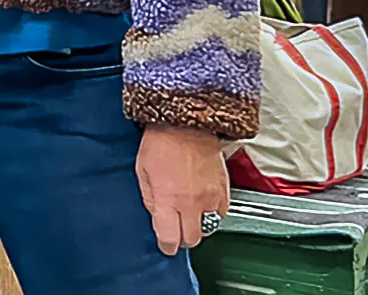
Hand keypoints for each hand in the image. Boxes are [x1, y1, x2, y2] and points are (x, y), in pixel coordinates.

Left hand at [135, 124, 228, 255]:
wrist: (186, 122)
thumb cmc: (161, 142)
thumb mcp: (143, 172)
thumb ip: (151, 200)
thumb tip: (158, 218)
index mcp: (168, 199)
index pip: (170, 239)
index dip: (166, 245)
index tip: (165, 244)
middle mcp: (191, 202)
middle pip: (192, 239)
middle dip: (182, 238)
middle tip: (176, 230)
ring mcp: (210, 196)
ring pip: (209, 228)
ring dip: (198, 226)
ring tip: (189, 213)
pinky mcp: (224, 189)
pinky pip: (222, 213)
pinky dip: (213, 213)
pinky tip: (203, 204)